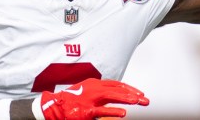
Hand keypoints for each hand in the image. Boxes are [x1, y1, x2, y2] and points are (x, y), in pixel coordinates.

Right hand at [33, 78, 149, 119]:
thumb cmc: (72, 100)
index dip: (130, 88)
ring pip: (112, 97)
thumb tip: (116, 94)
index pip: (117, 84)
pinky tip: (123, 114)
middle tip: (145, 100)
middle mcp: (95, 89)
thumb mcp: (88, 91)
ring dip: (127, 99)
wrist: (54, 106)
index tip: (140, 93)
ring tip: (138, 101)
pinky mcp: (87, 111)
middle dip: (133, 94)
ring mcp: (91, 99)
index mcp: (96, 84)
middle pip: (118, 89)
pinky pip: (102, 111)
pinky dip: (113, 112)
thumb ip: (101, 92)